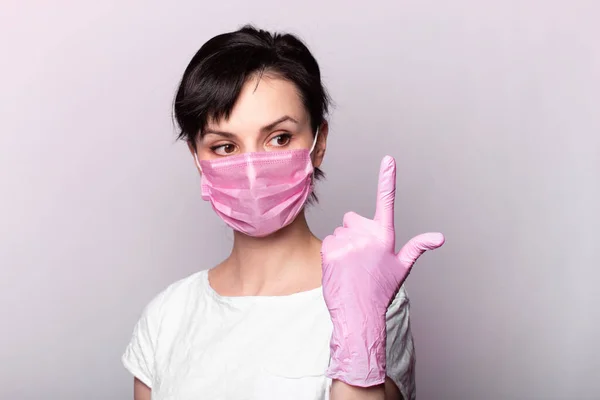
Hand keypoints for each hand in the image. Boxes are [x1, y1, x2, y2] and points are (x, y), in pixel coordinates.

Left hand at [321, 155, 444, 386]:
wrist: (358, 314)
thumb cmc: (380, 290)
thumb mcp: (401, 267)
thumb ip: (417, 246)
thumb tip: (439, 237)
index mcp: (385, 236)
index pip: (386, 202)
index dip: (388, 179)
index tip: (388, 159)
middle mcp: (367, 235)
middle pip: (352, 218)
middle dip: (355, 232)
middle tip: (361, 257)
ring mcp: (347, 242)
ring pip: (340, 231)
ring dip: (343, 244)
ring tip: (351, 267)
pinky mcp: (329, 250)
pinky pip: (329, 241)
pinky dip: (332, 253)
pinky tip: (340, 269)